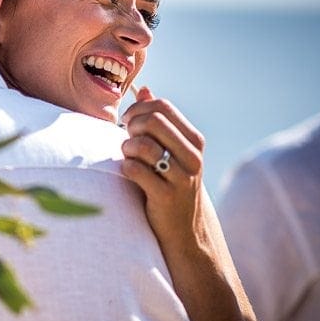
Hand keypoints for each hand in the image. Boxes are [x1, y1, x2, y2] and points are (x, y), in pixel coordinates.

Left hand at [119, 86, 207, 254]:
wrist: (182, 230)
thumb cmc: (168, 183)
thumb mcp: (168, 150)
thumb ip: (157, 120)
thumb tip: (144, 90)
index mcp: (193, 140)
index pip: (163, 107)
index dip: (138, 110)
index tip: (128, 122)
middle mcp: (193, 156)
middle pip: (152, 121)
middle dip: (131, 127)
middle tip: (127, 141)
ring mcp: (182, 177)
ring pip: (142, 145)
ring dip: (126, 149)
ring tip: (128, 157)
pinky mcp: (166, 196)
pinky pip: (135, 170)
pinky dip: (126, 168)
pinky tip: (129, 173)